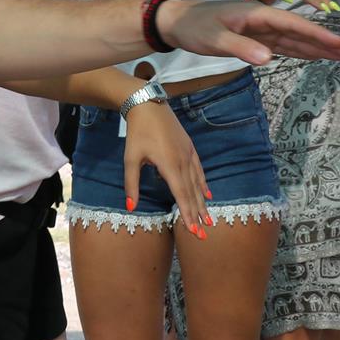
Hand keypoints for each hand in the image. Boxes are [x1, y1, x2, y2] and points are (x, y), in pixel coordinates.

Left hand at [123, 100, 210, 238]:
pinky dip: (203, 185)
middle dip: (198, 214)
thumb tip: (130, 207)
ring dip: (203, 203)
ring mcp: (188, 155)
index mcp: (169, 166)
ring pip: (198, 184)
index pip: (181, 195)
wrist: (149, 105)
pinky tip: (207, 195)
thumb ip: (132, 184)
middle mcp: (183, 162)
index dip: (187, 214)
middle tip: (204, 233)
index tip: (193, 230)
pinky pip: (199, 171)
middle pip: (192, 193)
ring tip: (209, 220)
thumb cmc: (138, 133)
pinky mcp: (190, 149)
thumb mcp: (131, 158)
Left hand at [157, 0, 339, 64]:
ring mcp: (261, 31)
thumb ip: (241, 48)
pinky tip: (315, 55)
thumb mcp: (214, 38)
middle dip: (327, 42)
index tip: (338, 44)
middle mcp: (264, 21)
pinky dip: (300, 51)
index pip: (294, 25)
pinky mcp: (256, 40)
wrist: (178, 22)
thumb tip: (269, 59)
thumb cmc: (194, 27)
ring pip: (295, 40)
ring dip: (318, 48)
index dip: (317, 35)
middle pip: (301, 32)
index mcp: (257, 15)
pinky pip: (283, 46)